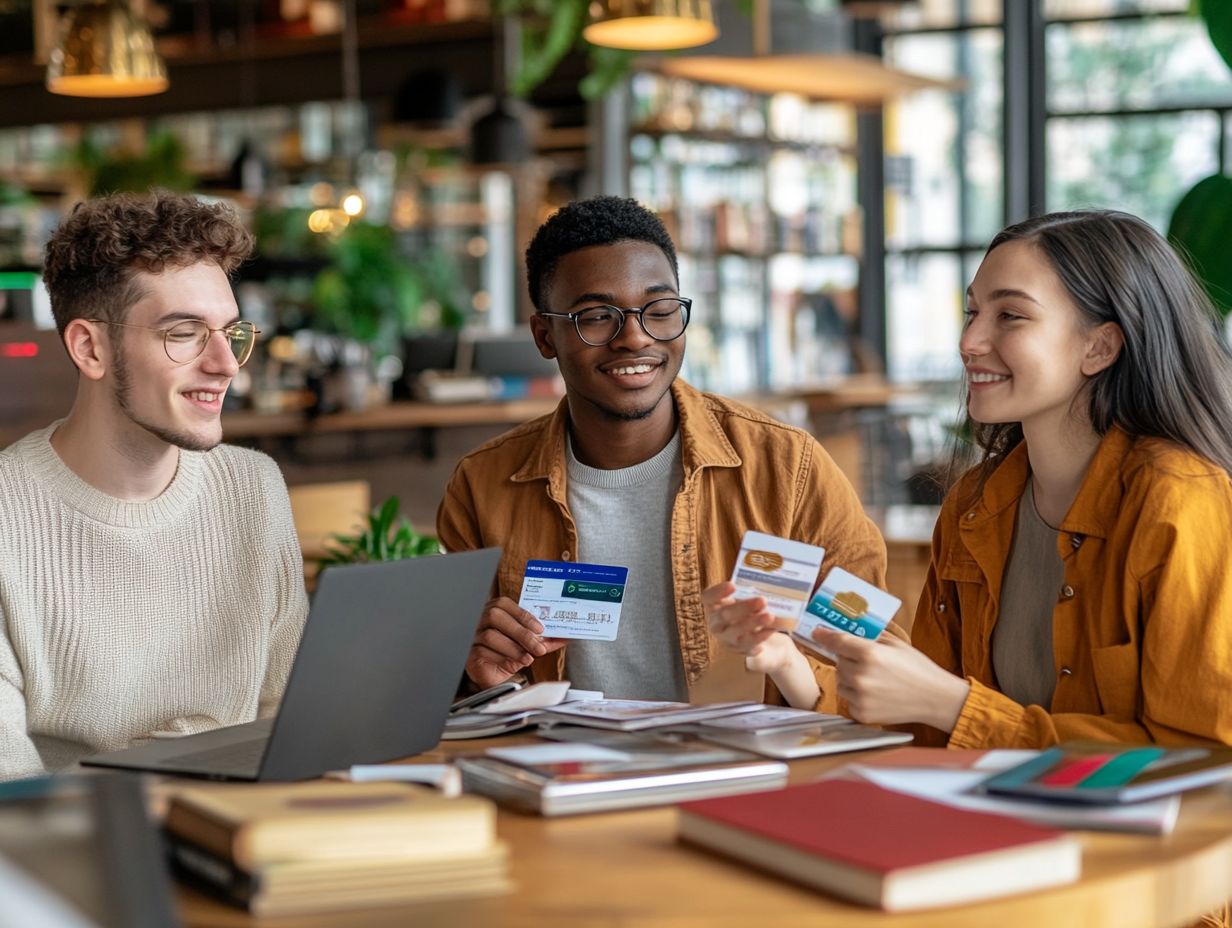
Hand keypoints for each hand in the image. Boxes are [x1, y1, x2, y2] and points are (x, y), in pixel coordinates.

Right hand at [466, 596, 564, 689]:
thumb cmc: (511, 653)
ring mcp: (473, 636)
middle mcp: (480, 620)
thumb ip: (546, 639)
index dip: (523, 615)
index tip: (540, 629)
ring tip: (528, 658)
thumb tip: (566, 636)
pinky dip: (502, 659)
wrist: (495, 674)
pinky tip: (512, 665)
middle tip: (538, 647)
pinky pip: (483, 653)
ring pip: (490, 636)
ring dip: (513, 648)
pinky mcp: (469, 654)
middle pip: (495, 617)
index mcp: (495, 610)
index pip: (504, 604)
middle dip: (521, 633)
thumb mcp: (530, 644)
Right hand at [702, 581, 799, 675]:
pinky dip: (760, 638)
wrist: (754, 633)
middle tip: (762, 600)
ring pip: (736, 633)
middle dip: (743, 608)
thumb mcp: (742, 598)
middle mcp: (716, 624)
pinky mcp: (740, 650)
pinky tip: (770, 631)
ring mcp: (727, 639)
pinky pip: (749, 646)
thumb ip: (747, 593)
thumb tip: (764, 586)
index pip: (707, 598)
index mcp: (713, 606)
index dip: (718, 592)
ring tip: (770, 616)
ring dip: (753, 624)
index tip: (732, 585)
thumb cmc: (745, 609)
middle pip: (724, 616)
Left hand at [811, 627, 969, 730]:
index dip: (825, 636)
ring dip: (850, 678)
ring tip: (873, 680)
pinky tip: (875, 694)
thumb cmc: (918, 669)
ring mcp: (860, 697)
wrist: (935, 699)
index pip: (837, 641)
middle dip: (848, 660)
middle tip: (866, 662)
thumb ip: (870, 638)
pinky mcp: (861, 713)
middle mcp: (861, 675)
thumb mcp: (896, 644)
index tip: (817, 632)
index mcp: (869, 654)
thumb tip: (850, 631)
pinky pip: (848, 699)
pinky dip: (856, 696)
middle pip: (838, 662)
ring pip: (840, 681)